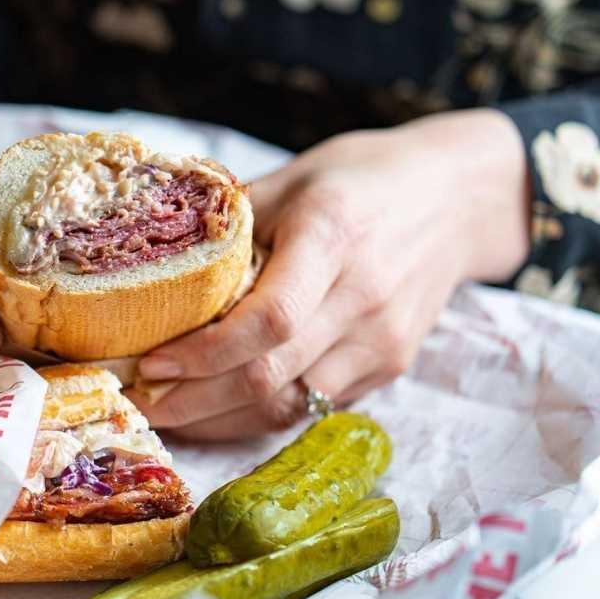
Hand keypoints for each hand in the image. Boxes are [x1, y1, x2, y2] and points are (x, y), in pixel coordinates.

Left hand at [130, 108, 530, 439]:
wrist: (458, 198)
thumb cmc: (358, 178)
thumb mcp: (289, 181)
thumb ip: (229, 228)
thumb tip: (152, 272)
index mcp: (332, 236)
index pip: (268, 320)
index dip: (204, 354)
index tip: (151, 363)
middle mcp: (364, 296)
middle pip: (272, 375)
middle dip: (195, 402)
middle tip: (141, 403)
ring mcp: (383, 340)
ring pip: (290, 405)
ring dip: (220, 420)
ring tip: (167, 411)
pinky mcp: (391, 367)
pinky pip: (313, 406)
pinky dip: (258, 414)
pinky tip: (216, 408)